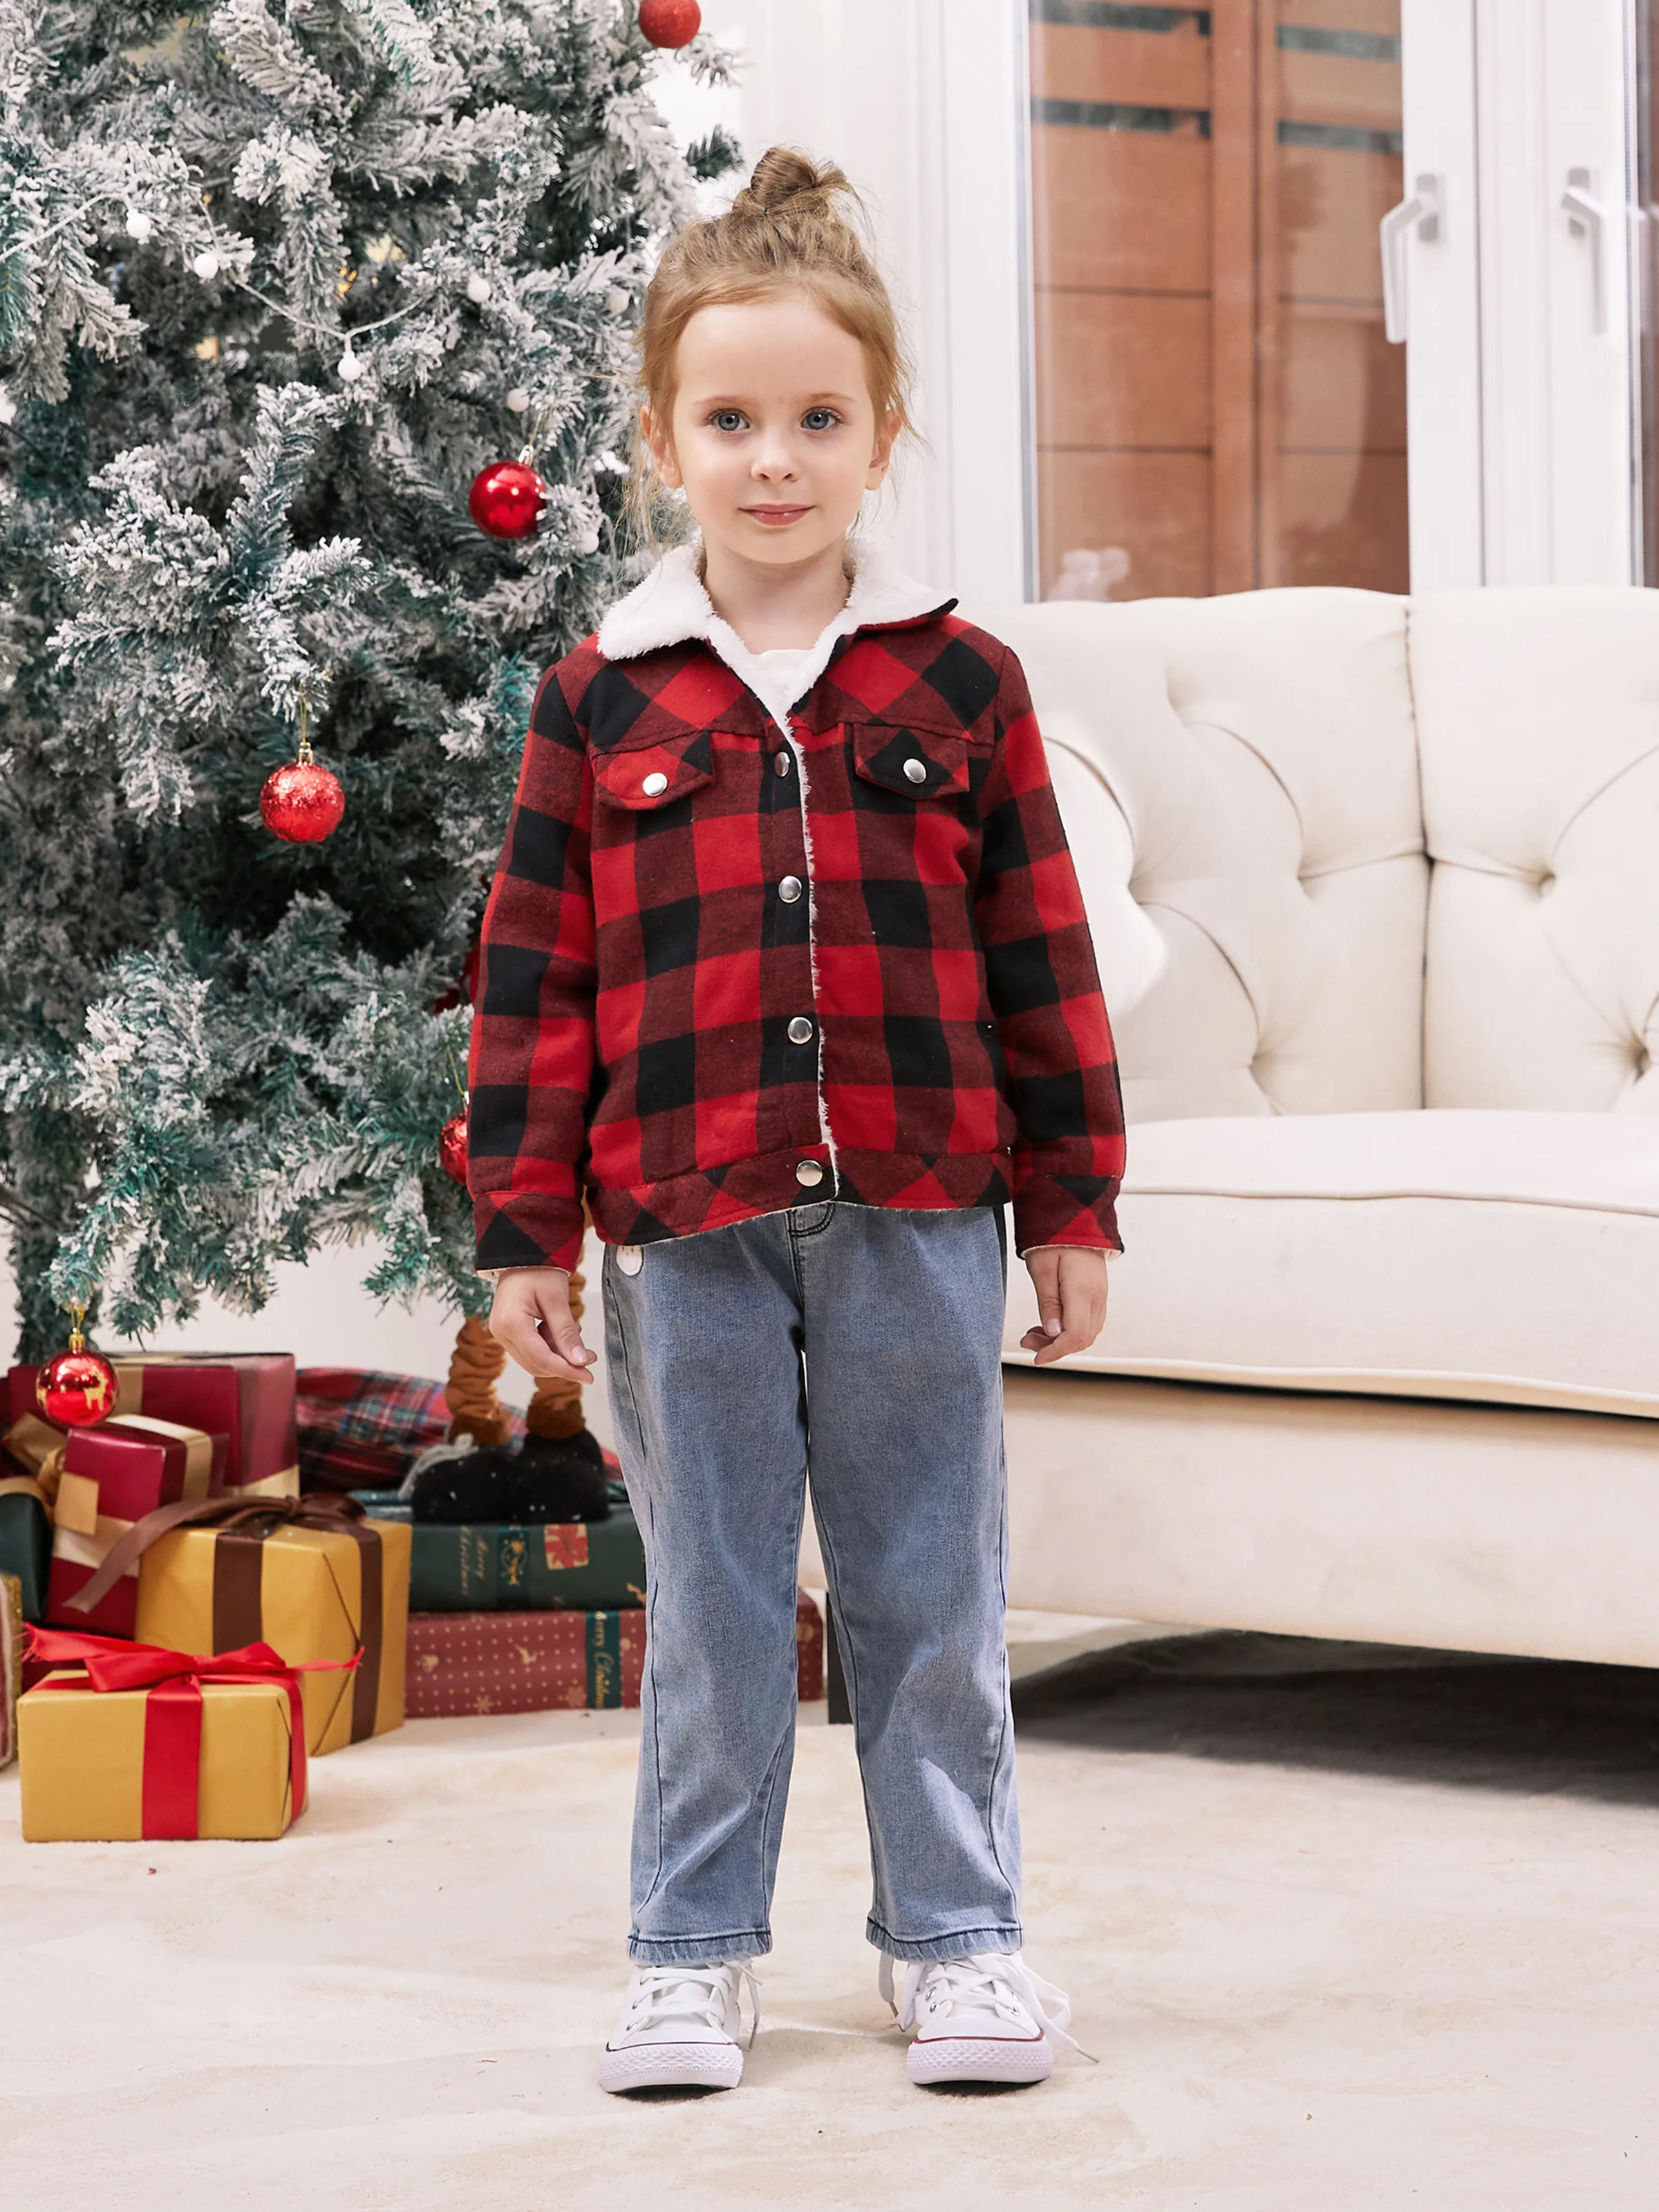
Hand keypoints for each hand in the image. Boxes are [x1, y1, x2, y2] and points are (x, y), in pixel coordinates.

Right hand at [487, 1268, 594, 1384]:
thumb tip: (580, 1361)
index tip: (588, 1376)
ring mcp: (502, 1333)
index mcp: (510, 1323)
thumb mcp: (557, 1299)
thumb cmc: (538, 1269)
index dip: (567, 1370)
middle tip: (589, 1359)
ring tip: (577, 1338)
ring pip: (534, 1359)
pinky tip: (562, 1332)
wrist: (521, 1254)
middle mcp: (501, 1332)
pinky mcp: (508, 1332)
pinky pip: (530, 1349)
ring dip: (558, 1356)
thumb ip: (567, 1332)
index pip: (541, 1359)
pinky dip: (550, 1346)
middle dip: (564, 1365)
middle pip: (536, 1364)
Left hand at [1020, 1246, 1108, 1365]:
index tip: (1036, 1358)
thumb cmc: (1054, 1238)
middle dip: (1054, 1348)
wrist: (1077, 1218)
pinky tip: (1051, 1325)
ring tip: (1035, 1334)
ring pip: (1087, 1334)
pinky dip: (1070, 1331)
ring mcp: (1101, 1296)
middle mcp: (1097, 1297)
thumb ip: (1048, 1302)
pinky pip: (1088, 1323)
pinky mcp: (1098, 1294)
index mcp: (1082, 1290)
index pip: (1075, 1335)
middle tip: (1027, 1341)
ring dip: (1061, 1341)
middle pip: (1082, 1339)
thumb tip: (1054, 1333)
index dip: (1055, 1351)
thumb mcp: (1041, 1268)